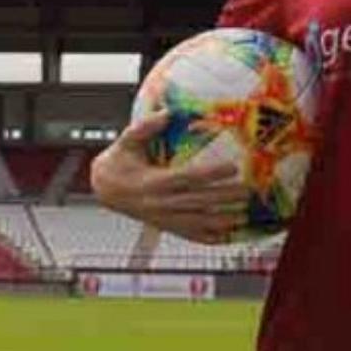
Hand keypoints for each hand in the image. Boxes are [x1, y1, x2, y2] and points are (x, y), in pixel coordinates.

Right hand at [90, 110, 250, 244]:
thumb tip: (165, 113)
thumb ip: (144, 128)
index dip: (211, 173)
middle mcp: (160, 203)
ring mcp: (163, 218)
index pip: (188, 178)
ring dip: (221, 219)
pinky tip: (225, 236)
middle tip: (247, 190)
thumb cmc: (118, 162)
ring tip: (243, 215)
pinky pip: (189, 235)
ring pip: (197, 221)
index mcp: (153, 182)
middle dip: (224, 196)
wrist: (103, 188)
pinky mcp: (164, 226)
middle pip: (198, 201)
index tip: (232, 167)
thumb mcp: (126, 141)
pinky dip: (208, 237)